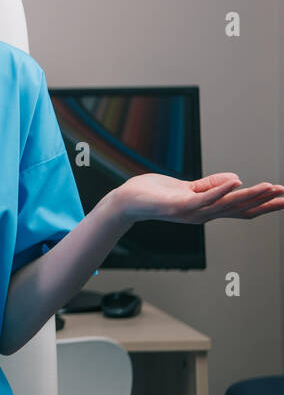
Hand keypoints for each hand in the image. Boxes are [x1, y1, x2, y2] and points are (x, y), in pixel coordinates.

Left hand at [113, 172, 283, 223]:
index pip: (241, 209)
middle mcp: (203, 215)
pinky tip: (236, 181)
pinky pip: (203, 198)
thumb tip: (236, 179)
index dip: (263, 204)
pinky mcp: (178, 206)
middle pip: (240, 210)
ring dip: (249, 195)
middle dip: (265, 203)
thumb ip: (210, 185)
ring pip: (226, 205)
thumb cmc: (154, 194)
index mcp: (207, 210)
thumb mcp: (186, 187)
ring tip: (269, 186)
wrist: (126, 201)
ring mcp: (191, 212)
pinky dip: (220, 190)